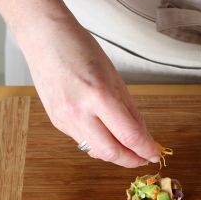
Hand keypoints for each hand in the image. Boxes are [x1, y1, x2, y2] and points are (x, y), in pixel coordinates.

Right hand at [17, 16, 159, 167]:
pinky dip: (99, 143)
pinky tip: (107, 136)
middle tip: (143, 158)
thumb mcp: (115, 78)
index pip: (129, 135)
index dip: (146, 149)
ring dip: (115, 154)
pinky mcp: (57, 122)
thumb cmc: (80, 50)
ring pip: (95, 151)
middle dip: (131, 160)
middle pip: (111, 152)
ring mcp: (64, 119)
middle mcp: (79, 112)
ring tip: (129, 149)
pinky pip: (82, 141)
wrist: (45, 39)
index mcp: (99, 96)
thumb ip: (130, 111)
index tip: (155, 154)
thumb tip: (143, 135)